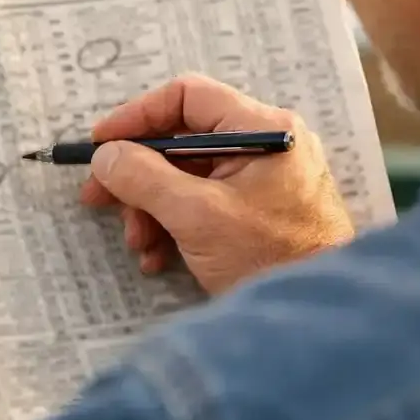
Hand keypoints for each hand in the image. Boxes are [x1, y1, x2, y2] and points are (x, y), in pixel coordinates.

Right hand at [80, 73, 353, 294]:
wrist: (319, 322)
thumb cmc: (271, 260)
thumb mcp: (196, 216)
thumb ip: (144, 178)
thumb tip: (106, 154)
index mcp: (262, 129)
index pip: (187, 97)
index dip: (137, 116)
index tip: (101, 145)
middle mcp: (267, 145)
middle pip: (183, 140)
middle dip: (139, 175)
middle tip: (101, 200)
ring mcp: (265, 179)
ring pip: (188, 175)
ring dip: (152, 207)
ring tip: (138, 244)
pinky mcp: (259, 211)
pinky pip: (206, 202)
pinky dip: (176, 224)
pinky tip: (158, 257)